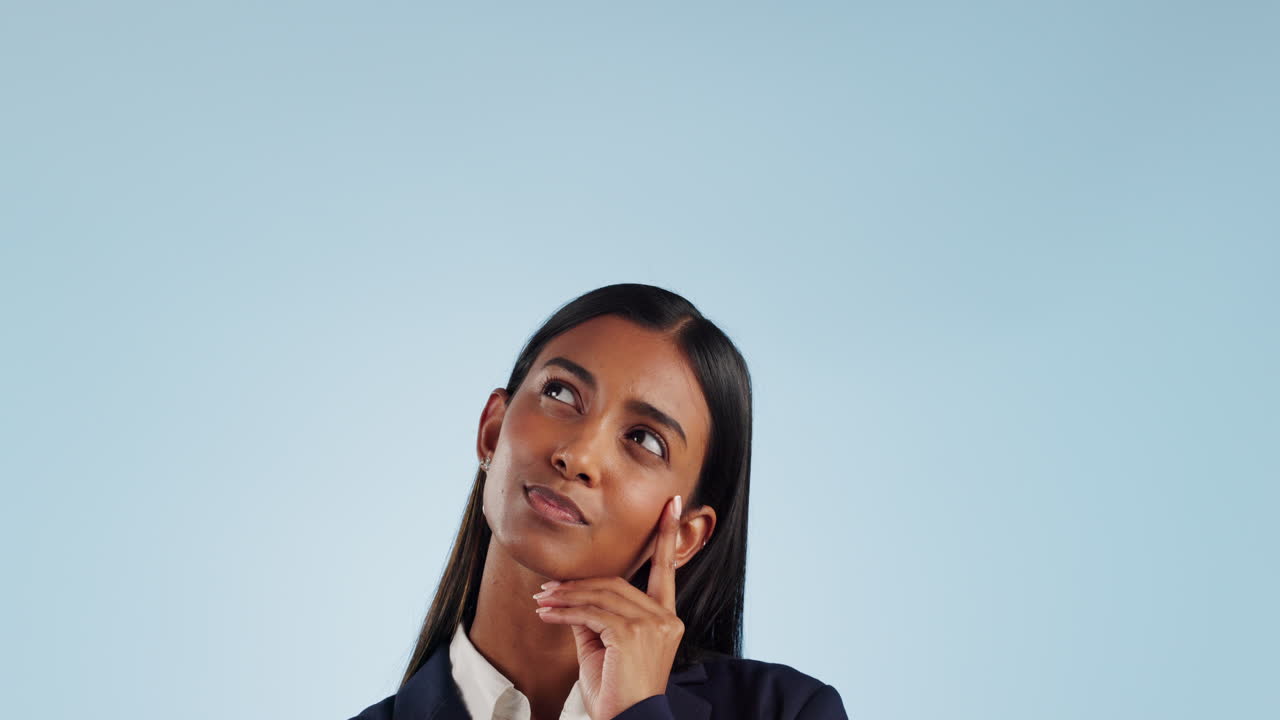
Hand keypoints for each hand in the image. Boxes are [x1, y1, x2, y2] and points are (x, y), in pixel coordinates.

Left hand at [532, 494, 684, 719]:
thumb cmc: (618, 693)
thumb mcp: (605, 649)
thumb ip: (596, 619)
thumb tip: (573, 599)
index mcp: (667, 619)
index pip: (666, 570)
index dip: (667, 535)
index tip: (671, 504)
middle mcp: (665, 618)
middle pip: (616, 583)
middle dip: (579, 585)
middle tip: (547, 589)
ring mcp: (651, 625)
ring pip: (601, 596)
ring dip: (566, 598)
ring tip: (541, 602)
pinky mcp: (631, 633)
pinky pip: (590, 613)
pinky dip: (564, 612)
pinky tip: (547, 615)